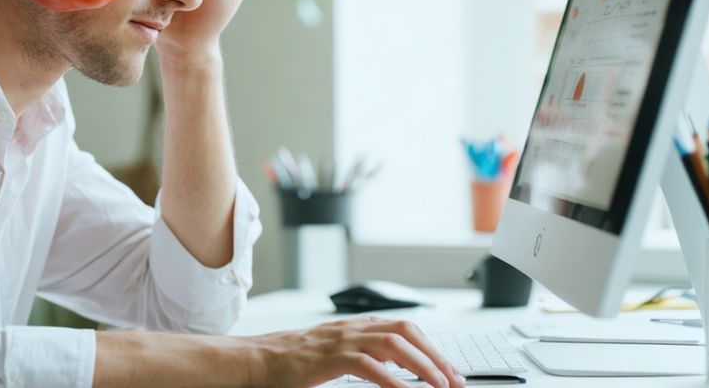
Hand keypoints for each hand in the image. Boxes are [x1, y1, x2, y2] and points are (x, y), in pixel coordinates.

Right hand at [251, 316, 465, 387]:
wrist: (255, 360)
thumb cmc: (290, 362)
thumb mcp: (333, 355)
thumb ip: (361, 358)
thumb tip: (392, 372)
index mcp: (355, 327)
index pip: (405, 328)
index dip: (432, 347)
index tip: (450, 371)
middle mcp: (352, 328)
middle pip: (406, 331)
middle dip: (435, 355)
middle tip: (454, 381)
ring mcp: (341, 340)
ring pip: (393, 343)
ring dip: (422, 365)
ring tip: (439, 386)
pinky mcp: (329, 357)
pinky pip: (368, 365)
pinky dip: (392, 380)